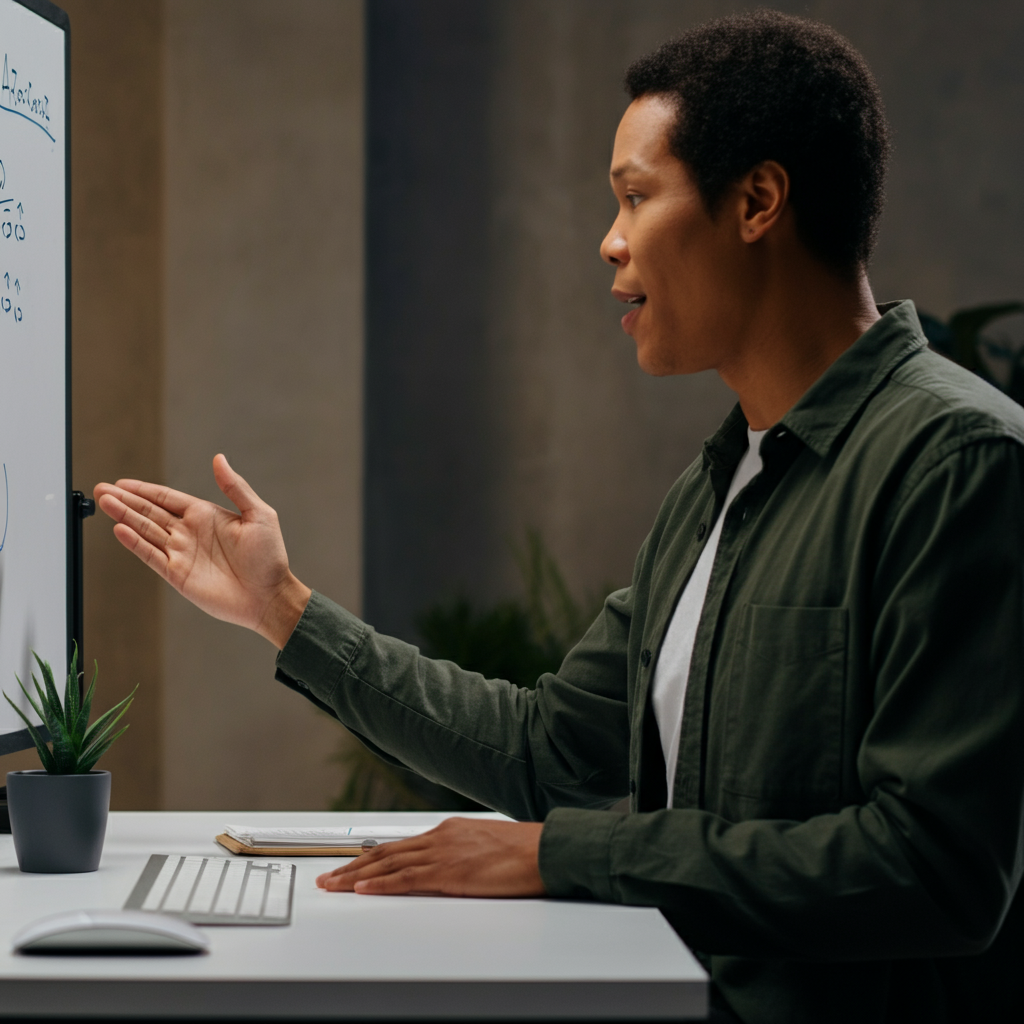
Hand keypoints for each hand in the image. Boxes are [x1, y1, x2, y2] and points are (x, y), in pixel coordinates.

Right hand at [93, 455, 310, 648]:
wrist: (269, 595)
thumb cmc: (270, 557)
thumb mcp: (259, 514)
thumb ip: (235, 486)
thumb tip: (219, 459)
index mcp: (206, 515)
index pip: (167, 498)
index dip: (144, 489)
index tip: (122, 482)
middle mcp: (189, 533)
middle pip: (150, 512)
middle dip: (125, 500)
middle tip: (102, 489)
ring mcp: (181, 553)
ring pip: (146, 530)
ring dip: (124, 517)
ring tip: (104, 502)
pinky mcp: (177, 574)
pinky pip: (151, 556)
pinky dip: (135, 543)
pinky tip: (119, 530)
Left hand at [316, 818, 545, 896]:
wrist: (546, 850)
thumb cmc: (526, 852)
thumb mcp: (487, 848)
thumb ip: (463, 855)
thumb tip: (451, 870)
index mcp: (449, 831)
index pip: (400, 846)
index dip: (371, 858)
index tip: (351, 867)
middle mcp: (440, 837)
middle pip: (385, 853)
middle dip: (352, 866)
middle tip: (328, 878)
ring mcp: (443, 853)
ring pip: (387, 865)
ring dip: (356, 877)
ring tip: (333, 886)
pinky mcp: (450, 873)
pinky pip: (407, 879)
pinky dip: (381, 884)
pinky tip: (362, 890)